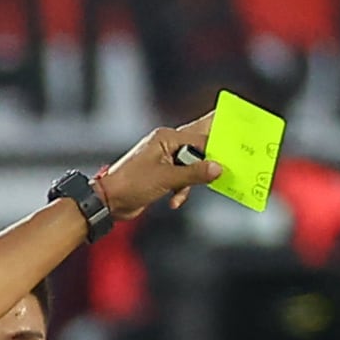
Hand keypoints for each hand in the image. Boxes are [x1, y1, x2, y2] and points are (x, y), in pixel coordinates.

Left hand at [97, 116, 220, 219]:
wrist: (110, 201)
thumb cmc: (131, 183)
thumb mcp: (167, 178)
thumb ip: (194, 173)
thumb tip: (217, 168)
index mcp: (166, 138)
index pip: (199, 140)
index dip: (215, 150)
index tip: (229, 160)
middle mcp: (165, 145)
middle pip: (196, 149)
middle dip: (206, 161)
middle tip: (226, 164)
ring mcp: (163, 159)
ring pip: (190, 167)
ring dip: (189, 182)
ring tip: (180, 192)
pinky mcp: (162, 174)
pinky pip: (181, 179)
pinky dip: (180, 190)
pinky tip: (173, 200)